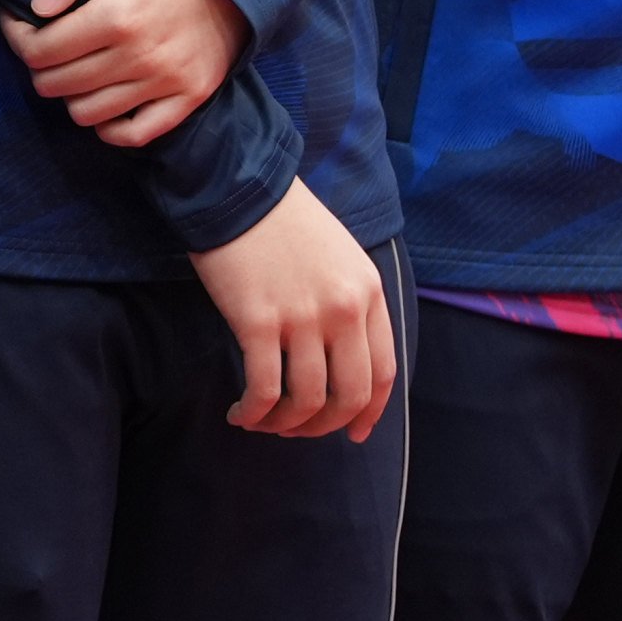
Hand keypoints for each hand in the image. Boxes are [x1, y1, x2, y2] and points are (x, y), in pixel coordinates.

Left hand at [0, 0, 248, 146]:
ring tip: (72, 67)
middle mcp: (141, 56)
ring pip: (87, 113)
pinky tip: (101, 99)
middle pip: (57, 84)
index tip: (18, 24)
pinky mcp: (189, 98)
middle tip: (44, 45)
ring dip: (68, 94)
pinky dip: (108, 126)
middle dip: (38, 65)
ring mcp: (167, 82)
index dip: (17, 39)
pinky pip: (134, 134)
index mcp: (119, 14)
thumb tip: (38, 6)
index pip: (40, 49)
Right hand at [188, 179, 395, 440]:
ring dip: (285, 424)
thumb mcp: (339, 255)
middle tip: (298, 431)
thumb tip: (343, 358)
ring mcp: (302, 317)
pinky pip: (264, 388)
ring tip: (263, 422)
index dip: (369, 413)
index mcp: (368, 292)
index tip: (355, 434)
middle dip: (324, 426)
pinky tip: (241, 413)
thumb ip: (350, 302)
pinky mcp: (258, 320)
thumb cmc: (282, 219)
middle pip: (348, 396)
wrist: (236, 186)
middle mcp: (343, 310)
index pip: (385, 374)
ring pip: (306, 400)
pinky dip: (254, 412)